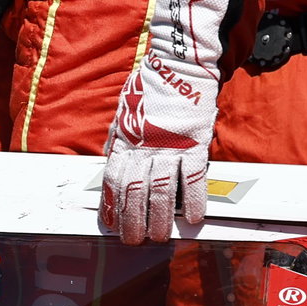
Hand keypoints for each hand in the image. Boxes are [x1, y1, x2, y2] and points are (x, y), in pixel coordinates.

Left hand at [101, 0, 235, 244]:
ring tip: (160, 238)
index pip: (113, 179)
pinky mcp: (194, 143)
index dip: (111, 205)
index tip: (112, 225)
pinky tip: (194, 219)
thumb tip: (112, 166)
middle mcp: (144, 146)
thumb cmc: (149, 87)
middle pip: (135, 192)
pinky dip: (194, 201)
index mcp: (124, 139)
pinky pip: (194, 178)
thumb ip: (119, 141)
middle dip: (133, 220)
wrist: (179, 63)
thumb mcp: (124, 112)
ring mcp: (169, 146)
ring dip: (160, 218)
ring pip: (163, 191)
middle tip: (134, 241)